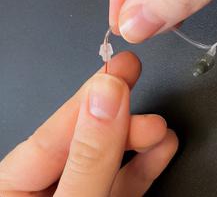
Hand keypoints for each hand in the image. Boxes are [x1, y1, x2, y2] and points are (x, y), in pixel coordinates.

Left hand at [0, 52, 177, 195]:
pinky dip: (146, 165)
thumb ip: (89, 155)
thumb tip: (106, 97)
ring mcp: (76, 196)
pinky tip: (162, 149)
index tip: (117, 71)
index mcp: (11, 188)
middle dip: (118, 115)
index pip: (52, 133)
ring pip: (108, 160)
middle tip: (135, 79)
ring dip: (139, 139)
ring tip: (159, 127)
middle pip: (82, 140)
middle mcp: (43, 191)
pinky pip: (124, 182)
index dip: (88, 99)